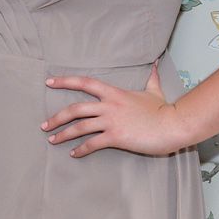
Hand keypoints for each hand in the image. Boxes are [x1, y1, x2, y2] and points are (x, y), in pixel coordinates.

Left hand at [41, 65, 191, 157]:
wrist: (174, 125)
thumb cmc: (164, 110)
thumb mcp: (154, 90)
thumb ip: (151, 78)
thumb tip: (154, 64)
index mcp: (114, 93)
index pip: (84, 82)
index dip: (65, 81)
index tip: (48, 82)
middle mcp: (109, 106)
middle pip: (75, 109)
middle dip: (57, 117)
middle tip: (44, 125)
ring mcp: (111, 121)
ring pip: (79, 127)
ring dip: (63, 135)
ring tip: (52, 140)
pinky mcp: (116, 137)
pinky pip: (92, 144)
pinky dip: (81, 149)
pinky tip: (74, 154)